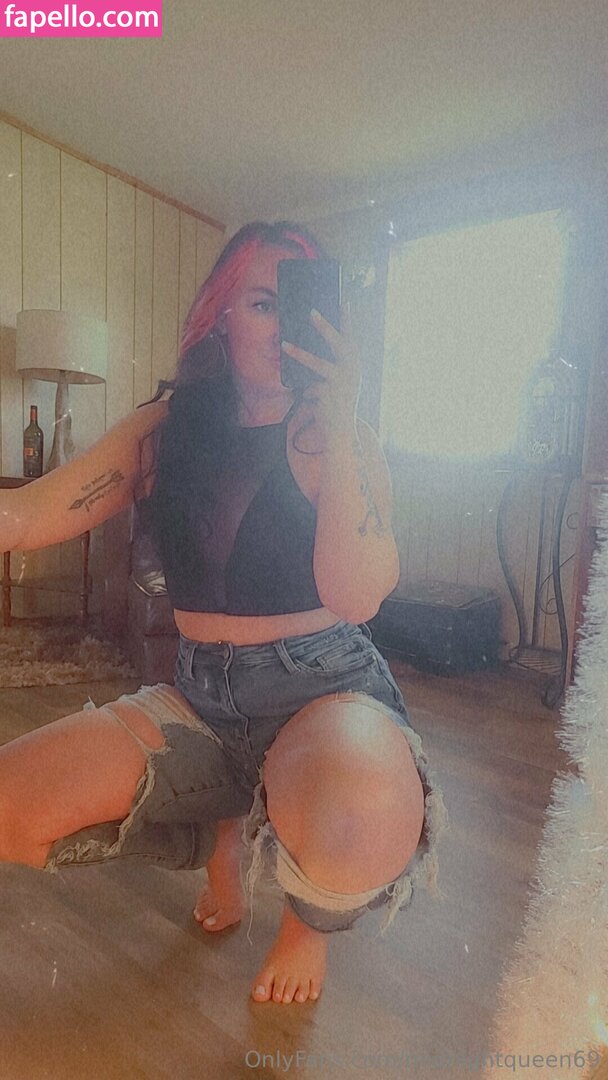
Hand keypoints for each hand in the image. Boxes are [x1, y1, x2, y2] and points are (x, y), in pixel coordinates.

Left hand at [281, 302, 360, 436]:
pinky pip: (310, 387)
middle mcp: (352, 370)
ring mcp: (341, 382)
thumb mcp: (336, 380)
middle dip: (325, 326)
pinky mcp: (328, 394)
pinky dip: (309, 394)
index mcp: (354, 364)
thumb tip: (304, 346)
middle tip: (312, 312)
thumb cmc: (337, 401)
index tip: (344, 299)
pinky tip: (316, 402)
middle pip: (338, 343)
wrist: (342, 429)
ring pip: (317, 364)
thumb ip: (328, 365)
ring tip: (283, 345)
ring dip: (299, 354)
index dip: (347, 319)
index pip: (350, 337)